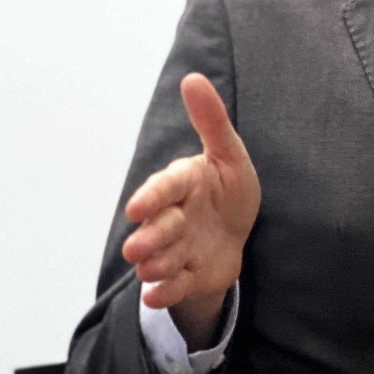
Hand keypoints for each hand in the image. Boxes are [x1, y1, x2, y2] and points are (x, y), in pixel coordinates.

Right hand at [121, 73, 260, 347]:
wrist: (236, 233)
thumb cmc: (228, 188)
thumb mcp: (228, 154)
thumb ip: (211, 121)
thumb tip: (192, 78)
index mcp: (183, 184)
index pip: (166, 187)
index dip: (152, 197)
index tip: (138, 207)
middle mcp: (175, 216)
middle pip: (160, 228)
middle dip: (150, 237)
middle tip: (137, 248)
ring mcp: (179, 248)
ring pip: (164, 258)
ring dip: (157, 264)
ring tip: (150, 269)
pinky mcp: (188, 275)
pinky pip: (175, 285)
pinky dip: (165, 291)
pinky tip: (155, 295)